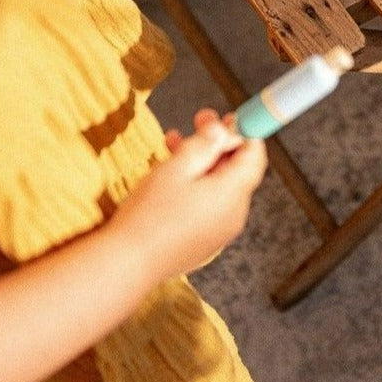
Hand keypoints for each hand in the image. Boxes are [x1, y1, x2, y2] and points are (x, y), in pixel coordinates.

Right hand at [107, 108, 266, 284]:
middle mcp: (234, 214)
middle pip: (237, 169)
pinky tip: (172, 172)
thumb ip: (205, 144)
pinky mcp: (204, 241)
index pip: (255, 156)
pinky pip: (209, 204)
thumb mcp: (177, 167)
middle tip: (200, 121)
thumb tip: (223, 130)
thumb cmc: (150, 214)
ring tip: (176, 141)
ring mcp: (220, 230)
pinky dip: (197, 184)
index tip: (229, 117)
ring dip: (202, 161)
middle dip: (218, 143)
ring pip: (220, 185)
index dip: (245, 131)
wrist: (126, 265)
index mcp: (233, 193)